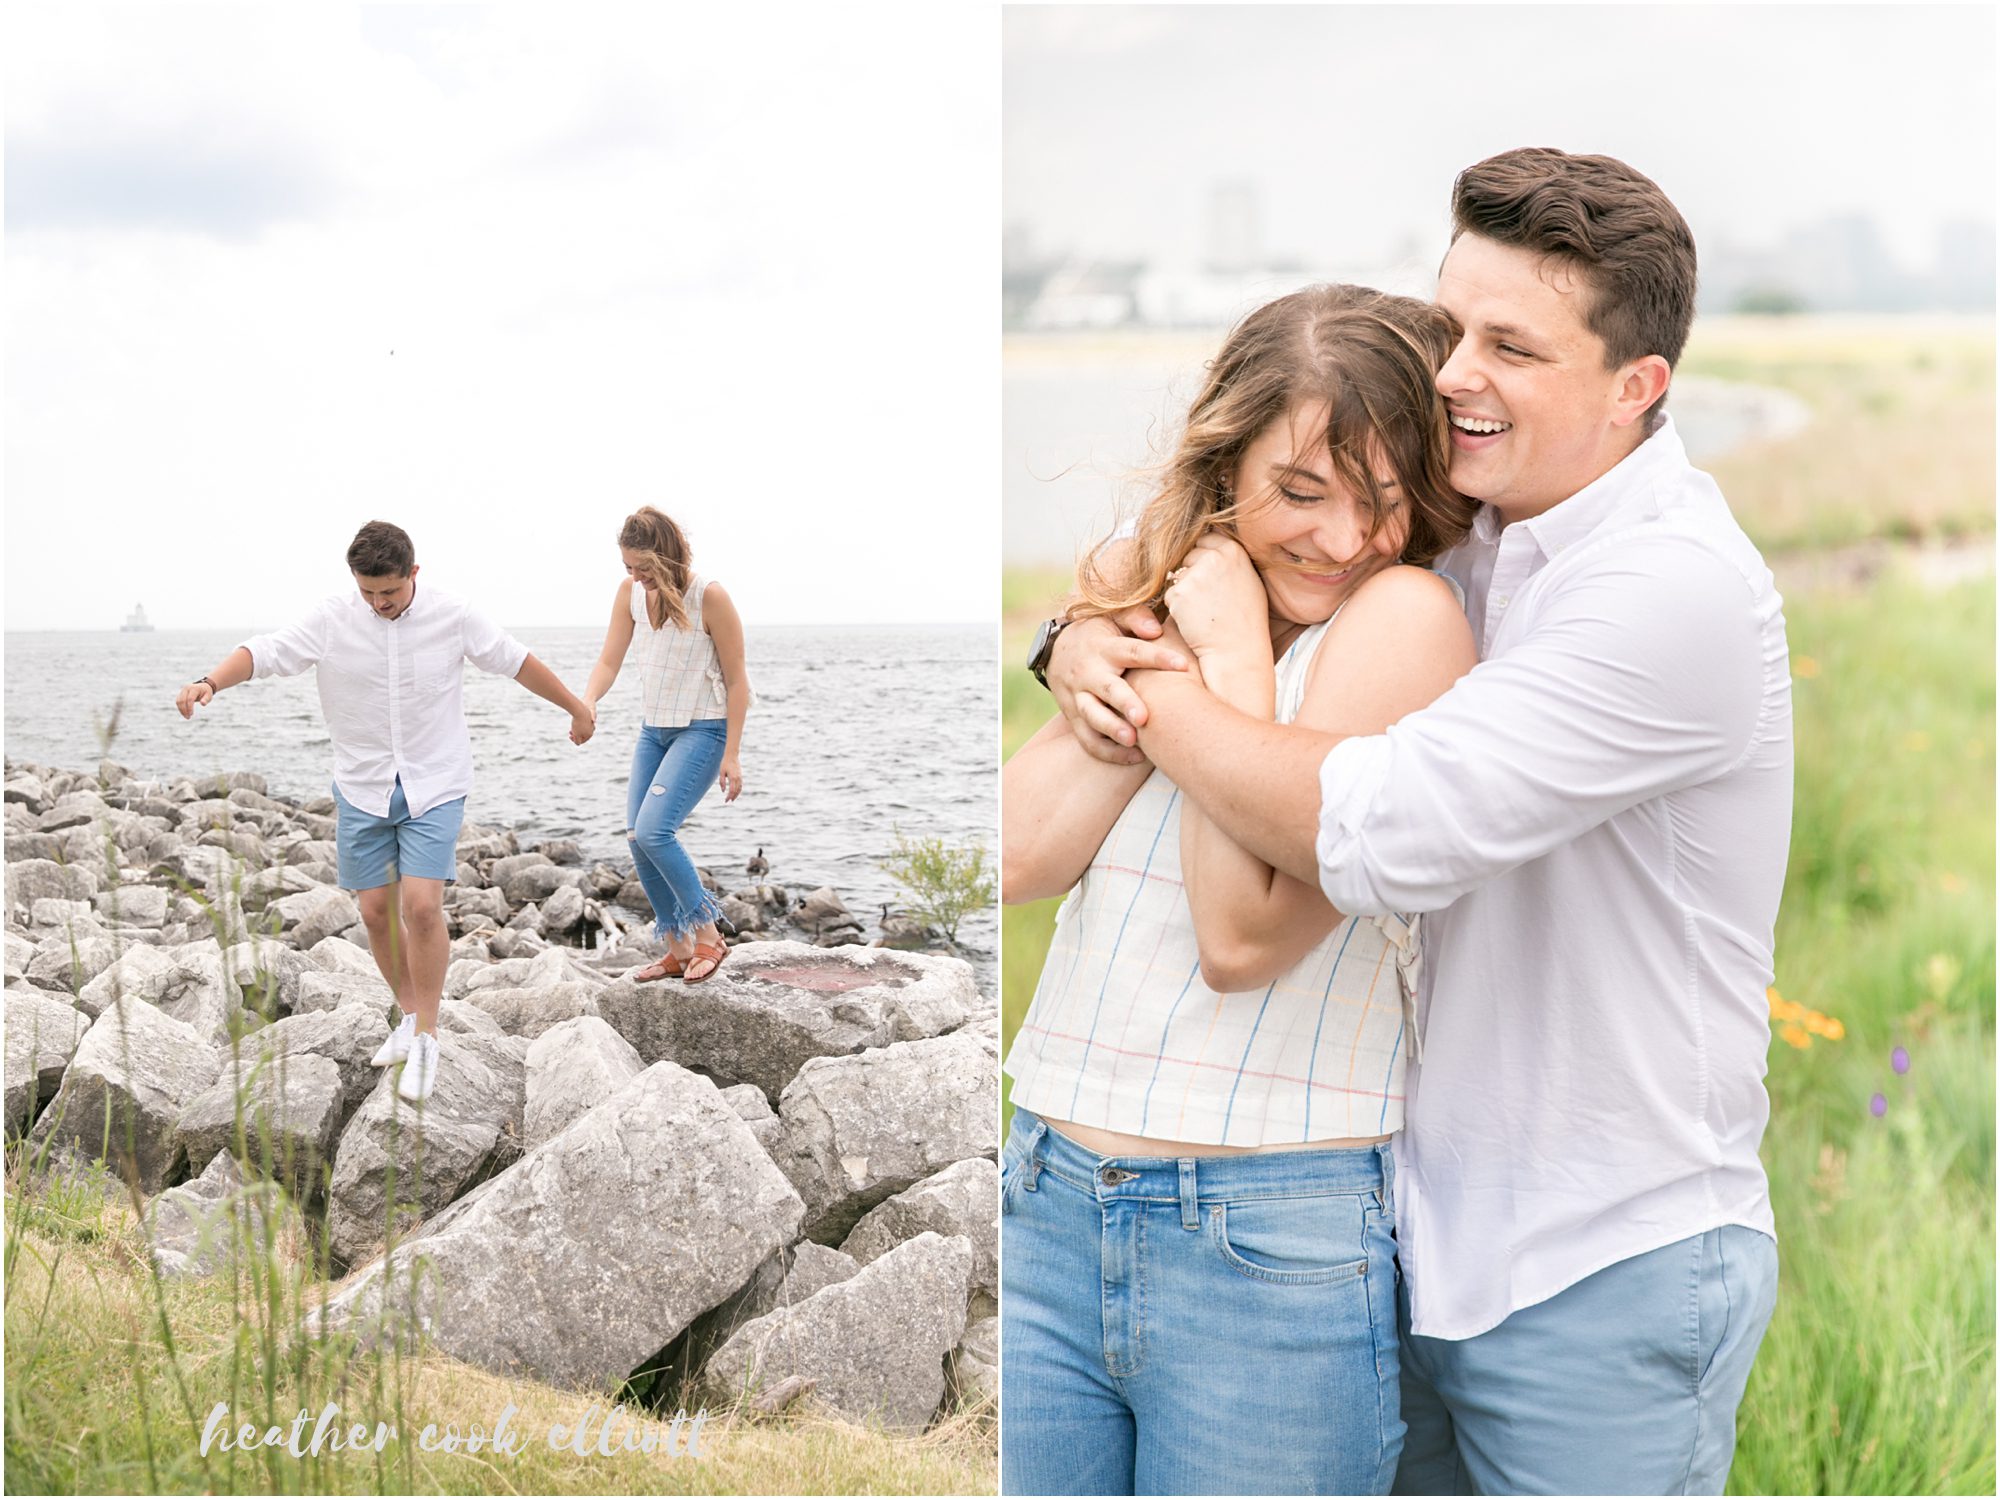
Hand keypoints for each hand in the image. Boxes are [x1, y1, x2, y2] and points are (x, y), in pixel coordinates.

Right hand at [175, 681, 213, 718]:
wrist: (202, 687)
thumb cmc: (206, 692)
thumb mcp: (209, 695)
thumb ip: (206, 699)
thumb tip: (203, 704)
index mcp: (194, 688)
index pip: (190, 699)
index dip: (190, 707)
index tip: (191, 714)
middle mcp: (186, 688)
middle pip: (182, 700)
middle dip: (184, 710)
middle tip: (188, 717)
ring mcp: (182, 691)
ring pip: (178, 701)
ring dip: (181, 710)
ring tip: (187, 717)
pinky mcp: (180, 694)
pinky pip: (178, 702)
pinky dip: (180, 708)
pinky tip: (184, 713)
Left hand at [569, 705, 594, 745]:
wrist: (580, 710)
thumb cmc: (577, 723)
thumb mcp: (576, 734)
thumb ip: (577, 741)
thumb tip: (578, 744)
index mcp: (590, 734)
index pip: (582, 741)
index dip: (575, 740)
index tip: (570, 737)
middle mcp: (592, 730)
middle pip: (583, 735)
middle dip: (576, 735)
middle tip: (570, 733)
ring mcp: (591, 724)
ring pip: (583, 729)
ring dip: (577, 730)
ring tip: (571, 728)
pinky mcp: (589, 718)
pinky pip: (583, 724)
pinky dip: (579, 725)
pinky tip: (575, 722)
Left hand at [718, 756, 743, 801]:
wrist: (732, 756)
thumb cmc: (725, 763)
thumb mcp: (721, 772)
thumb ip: (722, 782)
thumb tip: (723, 791)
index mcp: (733, 778)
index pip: (731, 790)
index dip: (729, 796)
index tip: (726, 800)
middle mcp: (738, 778)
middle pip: (736, 791)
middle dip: (732, 797)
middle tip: (728, 801)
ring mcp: (740, 777)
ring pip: (740, 789)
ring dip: (736, 794)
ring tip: (732, 799)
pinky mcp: (740, 776)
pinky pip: (740, 785)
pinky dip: (738, 790)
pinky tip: (735, 792)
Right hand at [1048, 609, 1187, 764]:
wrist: (1056, 651)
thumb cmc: (1098, 634)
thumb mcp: (1111, 618)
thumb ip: (1135, 618)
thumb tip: (1156, 630)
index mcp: (1104, 648)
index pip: (1133, 651)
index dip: (1158, 657)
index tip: (1183, 665)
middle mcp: (1090, 673)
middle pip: (1107, 689)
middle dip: (1124, 703)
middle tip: (1143, 717)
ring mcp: (1079, 697)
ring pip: (1092, 716)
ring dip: (1111, 729)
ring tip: (1133, 741)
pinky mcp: (1074, 717)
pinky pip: (1087, 738)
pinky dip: (1108, 752)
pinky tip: (1134, 758)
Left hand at [1163, 533, 1269, 664]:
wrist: (1236, 651)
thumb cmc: (1245, 621)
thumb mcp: (1248, 581)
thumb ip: (1230, 561)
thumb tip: (1212, 546)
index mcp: (1233, 551)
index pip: (1207, 539)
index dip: (1205, 559)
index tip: (1210, 577)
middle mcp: (1214, 557)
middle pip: (1189, 556)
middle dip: (1191, 574)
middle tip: (1207, 600)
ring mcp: (1196, 574)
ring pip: (1177, 576)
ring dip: (1183, 591)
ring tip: (1203, 612)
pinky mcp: (1179, 593)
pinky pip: (1170, 595)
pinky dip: (1176, 608)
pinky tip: (1194, 621)